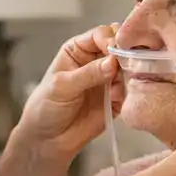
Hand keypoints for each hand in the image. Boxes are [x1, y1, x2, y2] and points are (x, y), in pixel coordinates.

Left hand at [8, 25, 124, 163]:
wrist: (48, 140)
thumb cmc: (46, 108)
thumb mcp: (62, 87)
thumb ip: (87, 74)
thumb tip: (112, 62)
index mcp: (79, 50)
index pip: (101, 35)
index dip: (110, 39)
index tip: (115, 51)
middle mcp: (96, 61)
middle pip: (120, 48)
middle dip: (125, 55)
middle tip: (125, 67)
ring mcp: (108, 80)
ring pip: (129, 68)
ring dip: (128, 75)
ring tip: (116, 88)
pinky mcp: (117, 99)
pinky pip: (130, 90)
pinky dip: (128, 92)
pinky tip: (116, 99)